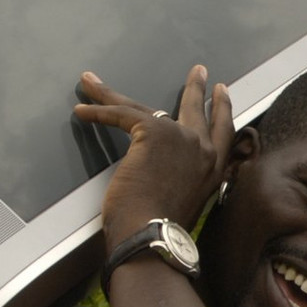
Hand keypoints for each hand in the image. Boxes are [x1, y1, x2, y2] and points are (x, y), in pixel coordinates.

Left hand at [73, 65, 235, 243]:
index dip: (222, 111)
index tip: (222, 93)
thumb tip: (165, 170)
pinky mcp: (154, 133)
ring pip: (145, 108)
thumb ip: (183, 181)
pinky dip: (98, 110)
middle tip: (199, 71)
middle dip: (196, 88)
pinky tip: (82, 109)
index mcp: (215, 170)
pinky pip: (121, 114)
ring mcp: (183, 138)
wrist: (153, 235)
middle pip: (198, 110)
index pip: (224, 132)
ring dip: (114, 94)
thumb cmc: (162, 231)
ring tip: (101, 82)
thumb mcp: (185, 203)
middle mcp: (205, 150)